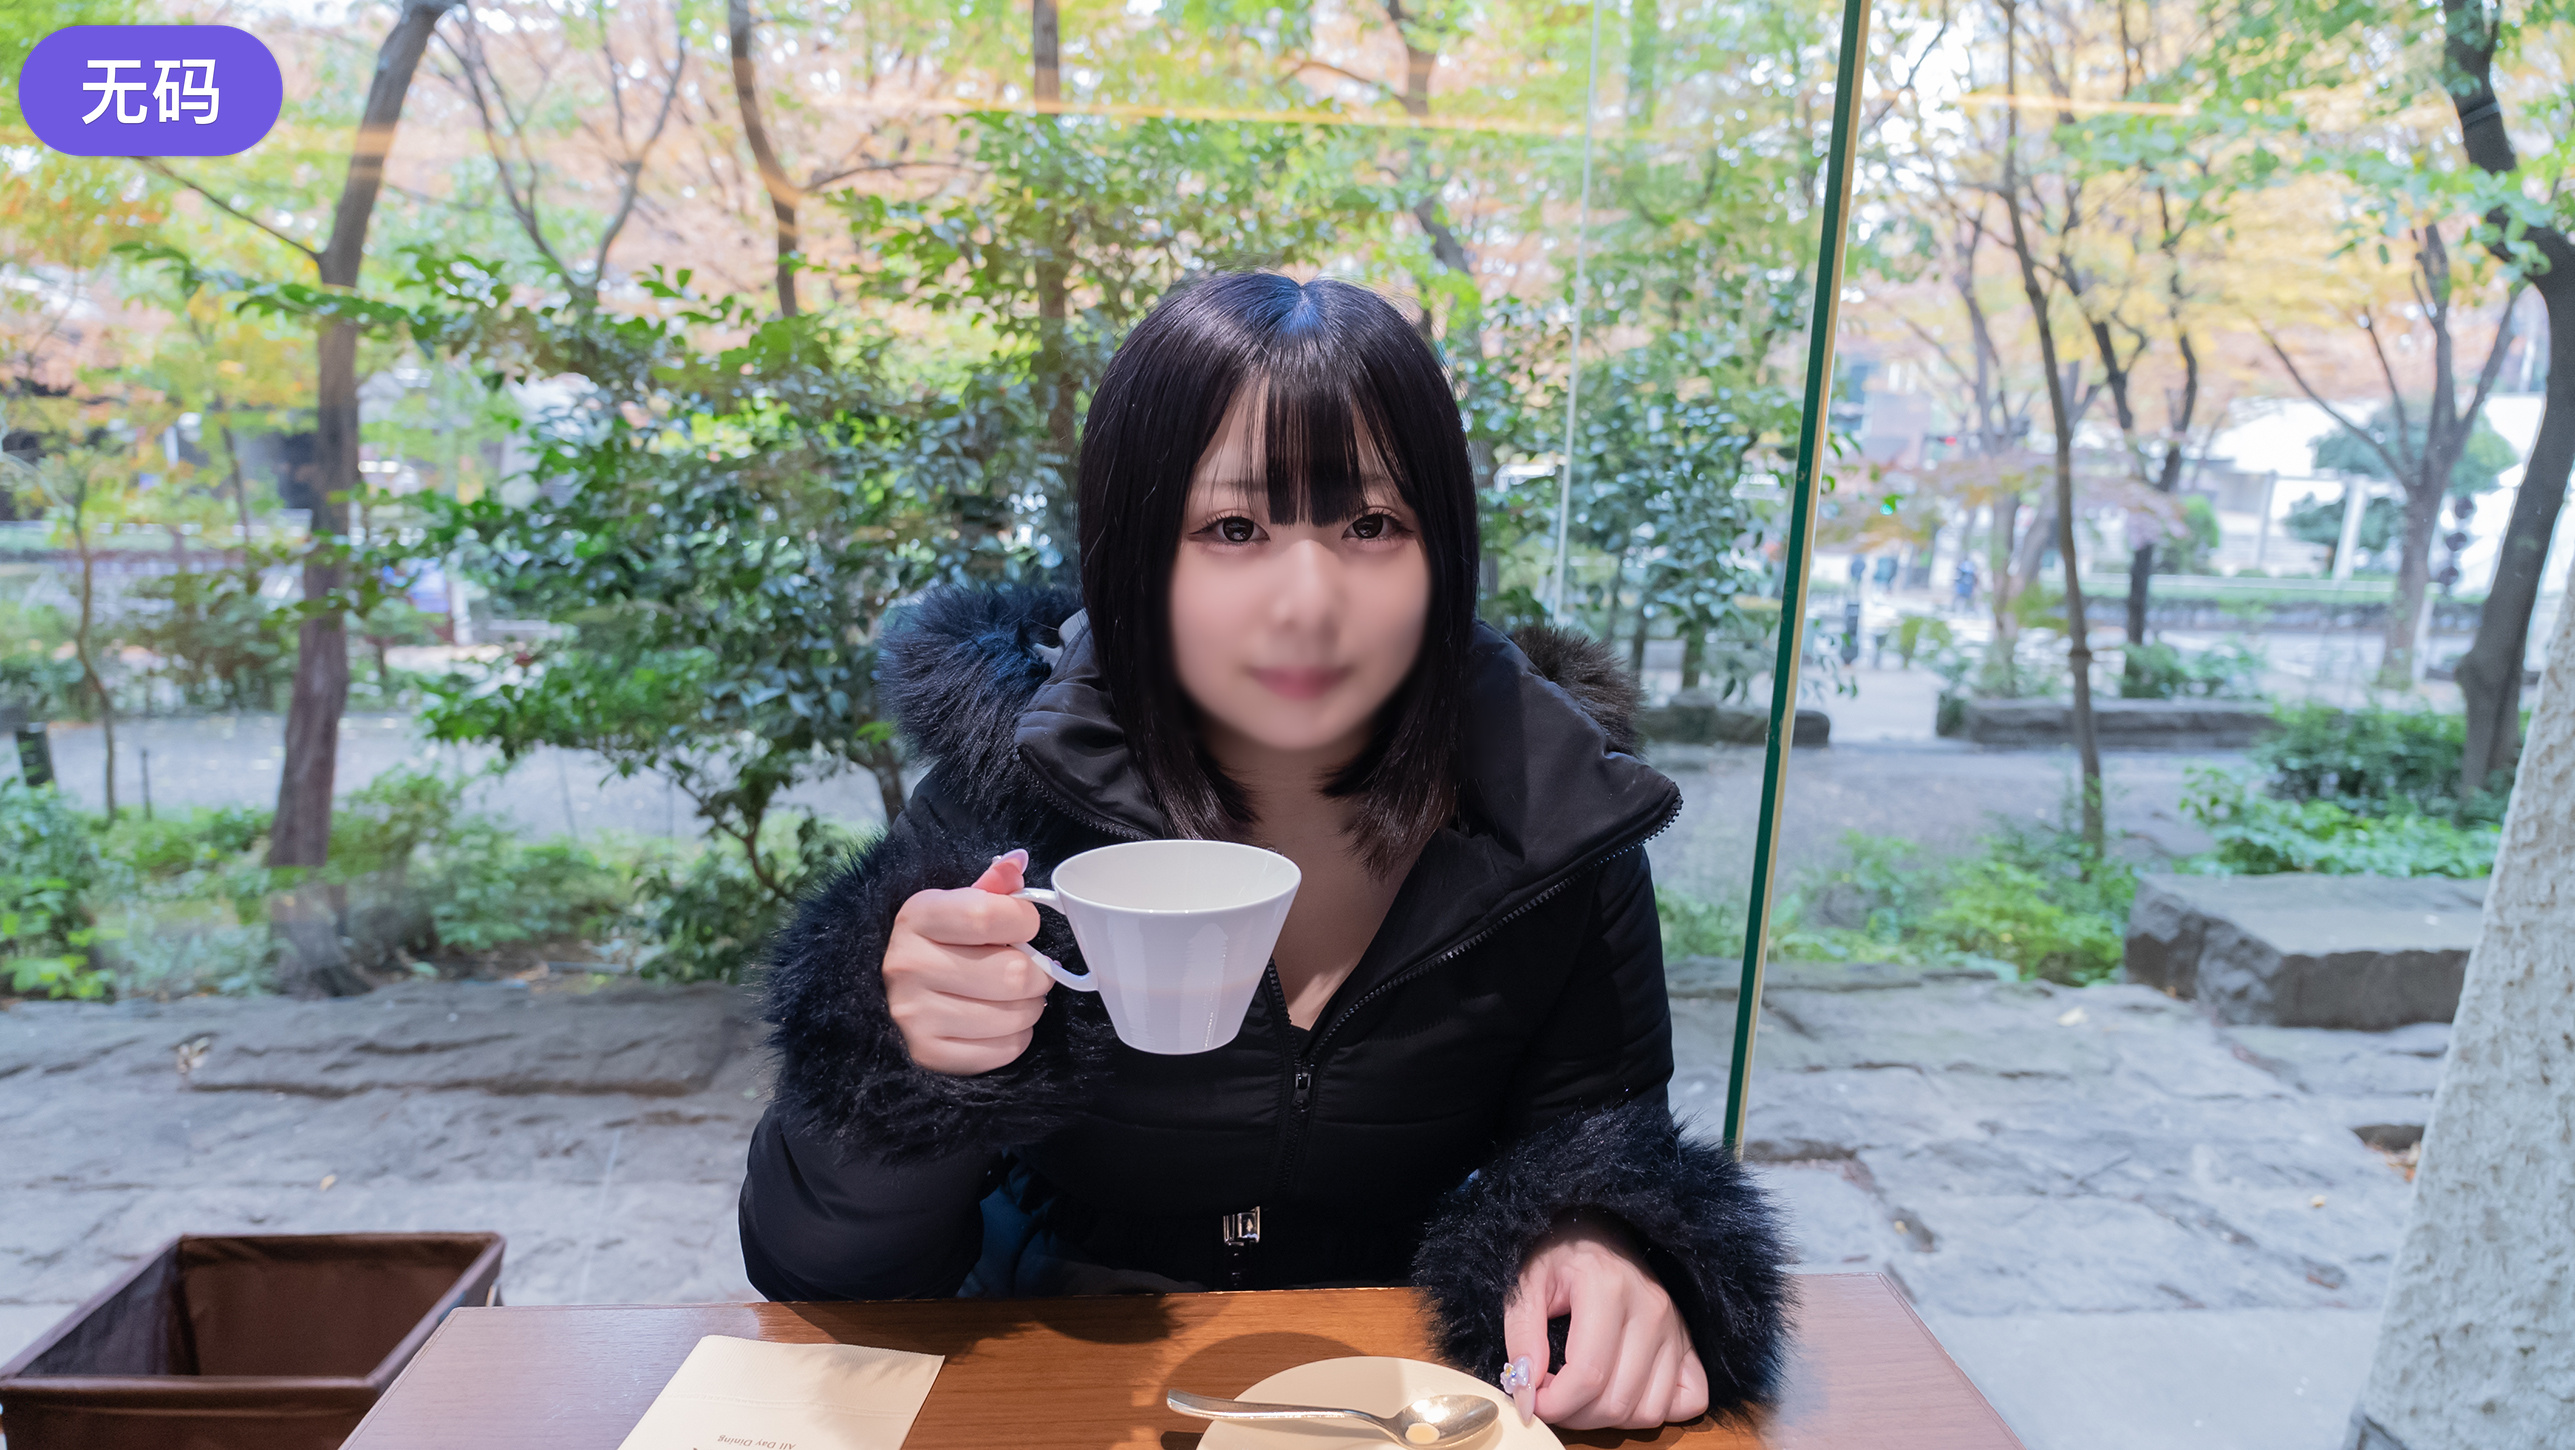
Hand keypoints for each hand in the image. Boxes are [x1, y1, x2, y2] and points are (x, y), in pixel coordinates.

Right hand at [883, 849, 1053, 1074]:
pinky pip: (1004, 1050)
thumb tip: (1018, 861)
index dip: (1024, 921)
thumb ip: (991, 886)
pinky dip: (1015, 1037)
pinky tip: (997, 1021)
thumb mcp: (956, 905)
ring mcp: (913, 1014)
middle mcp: (907, 965)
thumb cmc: (940, 943)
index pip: (989, 916)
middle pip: (1013, 974)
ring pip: (1015, 1015)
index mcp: (917, 917)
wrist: (890, 993)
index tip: (1024, 926)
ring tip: (1012, 996)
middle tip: (1029, 969)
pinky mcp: (927, 1053)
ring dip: (1029, 1006)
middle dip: (1036, 971)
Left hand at [1503, 1215, 1707, 1429]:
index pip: (1588, 1375)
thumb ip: (1522, 1336)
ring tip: (1580, 1394)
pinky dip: (1656, 1410)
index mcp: (1609, 1287)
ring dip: (1608, 1419)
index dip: (1553, 1404)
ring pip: (1648, 1411)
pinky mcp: (1690, 1342)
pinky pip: (1690, 1401)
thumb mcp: (1526, 1283)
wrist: (1598, 1229)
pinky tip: (1623, 1391)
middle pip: (1616, 1401)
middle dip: (1574, 1415)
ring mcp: (1676, 1328)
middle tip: (1549, 1397)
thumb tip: (1526, 1390)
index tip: (1531, 1401)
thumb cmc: (1559, 1254)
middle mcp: (1652, 1308)